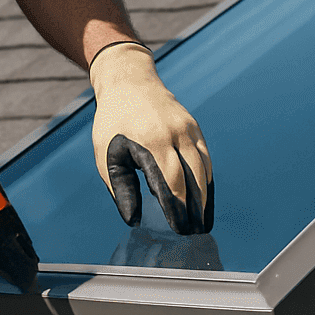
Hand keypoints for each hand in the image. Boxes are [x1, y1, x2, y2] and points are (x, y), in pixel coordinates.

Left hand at [89, 42, 212, 234]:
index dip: (177, 210)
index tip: (179, 230)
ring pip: (203, 170)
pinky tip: (205, 197)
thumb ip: (121, 188)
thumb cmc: (113, 121)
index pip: (171, 184)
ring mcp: (188, 129)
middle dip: (195, 209)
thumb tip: (132, 218)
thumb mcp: (107, 154)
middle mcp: (174, 135)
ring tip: (204, 222)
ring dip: (205, 198)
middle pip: (192, 180)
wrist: (129, 80)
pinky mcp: (194, 127)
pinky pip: (205, 158)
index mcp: (150, 142)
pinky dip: (207, 180)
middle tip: (195, 233)